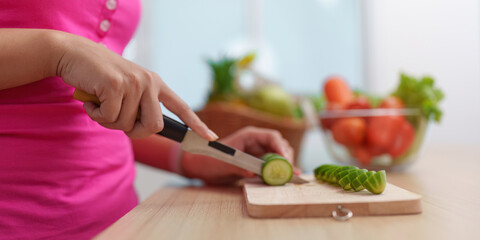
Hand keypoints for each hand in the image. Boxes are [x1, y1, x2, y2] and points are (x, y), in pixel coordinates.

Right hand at [56, 32, 216, 139]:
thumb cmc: (100, 78)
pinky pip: (109, 118)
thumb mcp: (126, 91)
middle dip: (134, 131)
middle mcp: (150, 82)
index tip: (211, 137)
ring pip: (128, 125)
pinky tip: (91, 99)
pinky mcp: (116, 84)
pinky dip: (96, 115)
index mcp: (156, 84)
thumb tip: (148, 131)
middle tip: (115, 118)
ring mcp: (134, 82)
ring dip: (109, 121)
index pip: (181, 107)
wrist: (74, 55)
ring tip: (100, 102)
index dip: (196, 124)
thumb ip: (139, 108)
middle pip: (154, 127)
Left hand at [180, 126, 299, 184]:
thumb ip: (237, 167)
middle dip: (285, 158)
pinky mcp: (257, 163)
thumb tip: (253, 173)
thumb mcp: (222, 164)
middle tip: (288, 172)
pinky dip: (279, 171)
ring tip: (289, 176)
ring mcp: (258, 152)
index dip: (281, 147)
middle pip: (279, 145)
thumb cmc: (209, 160)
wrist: (201, 167)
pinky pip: (272, 165)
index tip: (285, 161)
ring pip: (278, 155)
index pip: (272, 137)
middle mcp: (256, 142)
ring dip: (284, 165)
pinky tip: (288, 177)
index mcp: (249, 136)